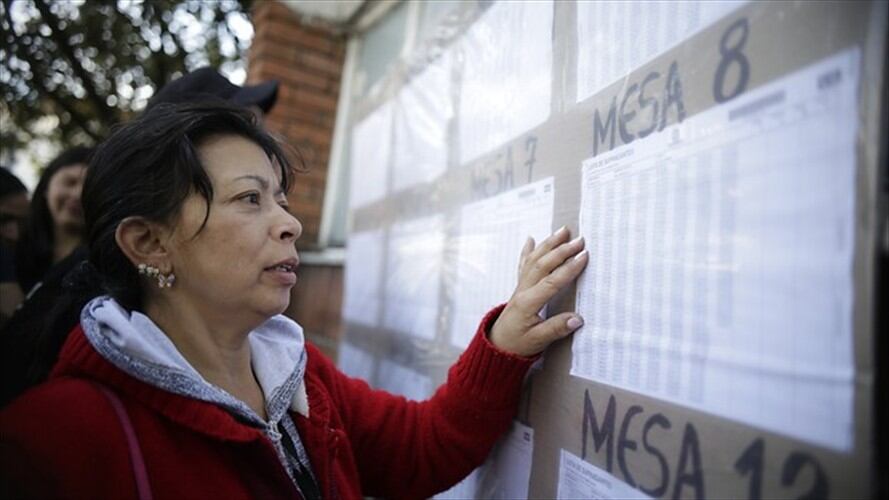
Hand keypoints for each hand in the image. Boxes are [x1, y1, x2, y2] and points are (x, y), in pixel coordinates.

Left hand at [489, 226, 587, 356]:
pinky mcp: (519, 287)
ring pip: (534, 260)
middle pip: (543, 265)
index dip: (569, 268)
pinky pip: (523, 265)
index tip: (584, 256)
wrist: (498, 345)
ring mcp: (520, 286)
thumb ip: (556, 329)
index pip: (551, 281)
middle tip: (579, 240)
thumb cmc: (518, 344)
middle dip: (562, 250)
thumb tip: (578, 319)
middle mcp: (523, 290)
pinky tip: (531, 239)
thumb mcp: (538, 341)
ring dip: (549, 244)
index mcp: (528, 303)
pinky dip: (528, 251)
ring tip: (563, 231)